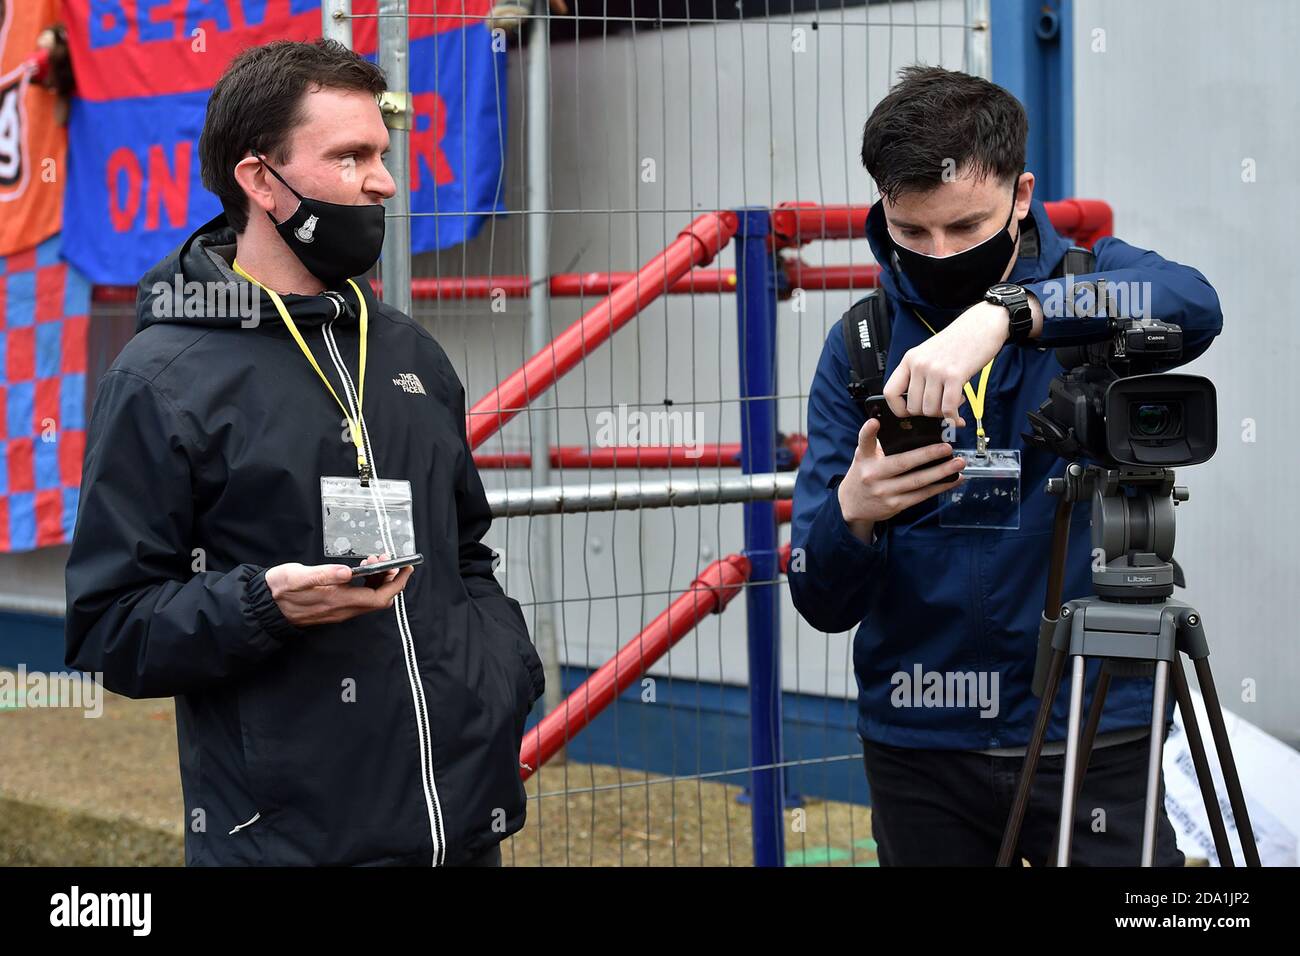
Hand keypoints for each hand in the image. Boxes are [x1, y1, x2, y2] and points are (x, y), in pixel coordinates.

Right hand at [265, 553, 413, 627]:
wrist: (264, 606)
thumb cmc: (279, 588)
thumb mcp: (297, 576)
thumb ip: (323, 574)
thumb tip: (347, 572)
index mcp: (337, 600)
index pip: (379, 597)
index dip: (397, 584)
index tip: (406, 568)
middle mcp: (342, 609)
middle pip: (379, 598)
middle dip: (389, 578)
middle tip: (387, 558)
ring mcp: (339, 610)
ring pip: (369, 598)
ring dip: (378, 579)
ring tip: (373, 560)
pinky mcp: (334, 607)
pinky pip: (359, 598)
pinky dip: (366, 583)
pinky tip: (360, 570)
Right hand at [837, 418, 965, 542]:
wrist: (852, 505)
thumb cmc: (863, 474)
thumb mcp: (864, 457)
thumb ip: (879, 445)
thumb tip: (912, 433)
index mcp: (864, 458)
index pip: (864, 442)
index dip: (868, 431)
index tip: (874, 422)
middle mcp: (873, 475)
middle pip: (903, 463)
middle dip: (927, 454)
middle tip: (947, 447)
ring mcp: (885, 492)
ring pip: (917, 481)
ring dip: (941, 473)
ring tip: (958, 464)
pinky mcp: (895, 505)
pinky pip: (921, 495)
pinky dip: (939, 487)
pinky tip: (953, 480)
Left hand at [882, 300, 1009, 423]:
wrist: (983, 324)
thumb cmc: (958, 341)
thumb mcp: (929, 354)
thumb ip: (919, 376)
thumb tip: (916, 406)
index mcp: (910, 359)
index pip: (890, 392)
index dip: (898, 408)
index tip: (910, 412)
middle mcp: (920, 364)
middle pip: (913, 406)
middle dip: (928, 413)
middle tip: (940, 406)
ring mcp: (936, 370)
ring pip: (930, 410)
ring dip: (943, 413)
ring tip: (953, 401)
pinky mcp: (955, 375)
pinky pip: (948, 408)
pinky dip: (953, 417)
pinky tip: (958, 413)